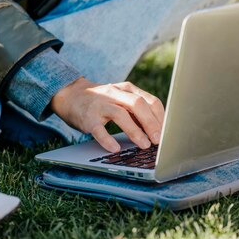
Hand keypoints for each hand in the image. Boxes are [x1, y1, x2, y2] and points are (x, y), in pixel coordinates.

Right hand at [50, 77, 164, 152]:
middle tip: (158, 140)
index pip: (150, 101)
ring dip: (135, 131)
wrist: (71, 95)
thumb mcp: (122, 99)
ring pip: (121, 115)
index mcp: (128, 89)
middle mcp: (115, 93)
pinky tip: (115, 149)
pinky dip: (108, 139)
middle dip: (151, 123)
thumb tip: (158, 131)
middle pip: (138, 105)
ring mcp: (101, 104)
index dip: (161, 118)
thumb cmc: (103, 101)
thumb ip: (138, 111)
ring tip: (144, 145)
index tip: (167, 132)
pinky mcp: (88, 117)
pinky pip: (98, 129)